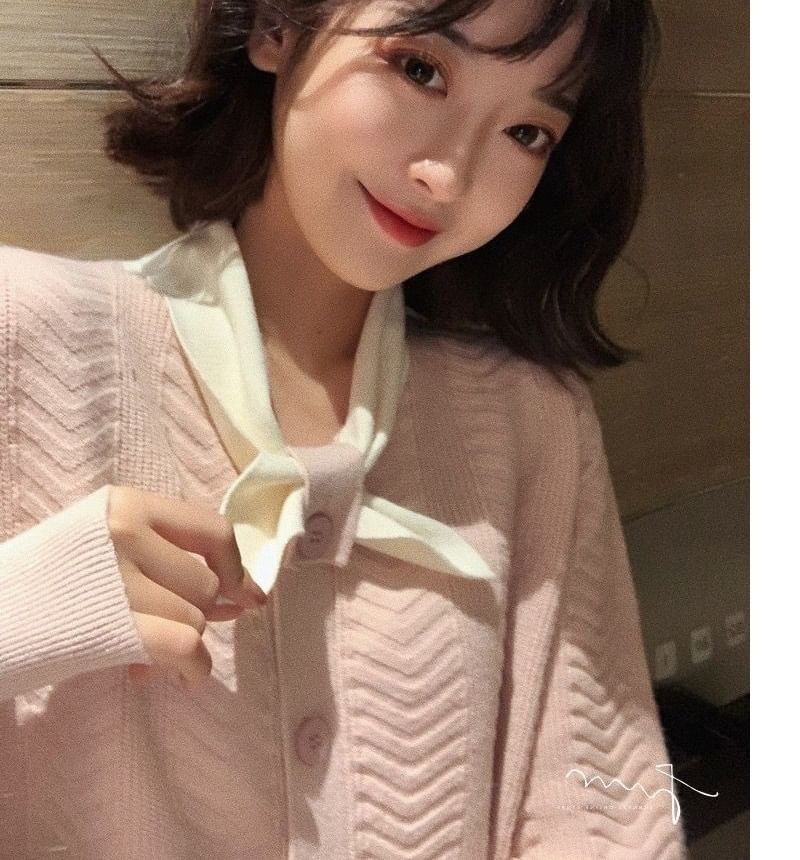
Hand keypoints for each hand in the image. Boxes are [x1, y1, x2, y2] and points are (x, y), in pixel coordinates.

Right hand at [106, 485, 265, 688]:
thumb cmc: (50, 578)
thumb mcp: (103, 541)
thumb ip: (168, 552)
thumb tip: (248, 595)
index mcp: (128, 504)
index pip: (213, 530)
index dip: (236, 567)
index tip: (246, 595)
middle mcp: (127, 533)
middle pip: (207, 583)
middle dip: (205, 613)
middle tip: (186, 628)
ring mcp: (119, 578)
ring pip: (195, 618)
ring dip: (187, 643)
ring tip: (161, 656)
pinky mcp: (114, 625)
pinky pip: (183, 646)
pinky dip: (192, 668)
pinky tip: (183, 676)